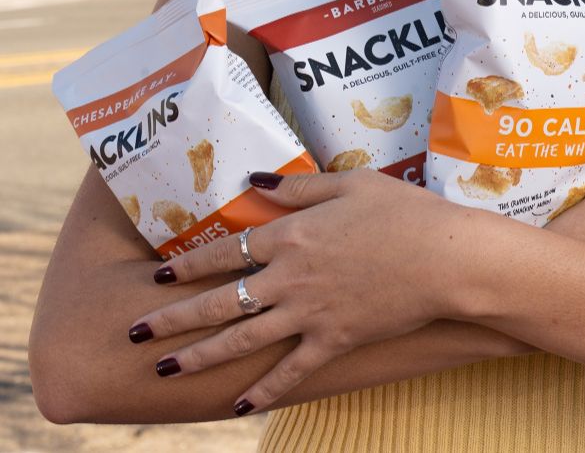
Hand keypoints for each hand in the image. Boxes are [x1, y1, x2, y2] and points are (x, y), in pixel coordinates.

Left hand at [129, 170, 476, 414]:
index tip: (158, 276)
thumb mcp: (351, 183)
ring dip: (200, 357)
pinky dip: (265, 390)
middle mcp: (289, 277)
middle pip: (220, 301)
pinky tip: (240, 406)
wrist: (446, 258)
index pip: (225, 252)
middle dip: (173, 318)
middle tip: (136, 333)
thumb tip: (253, 182)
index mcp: (291, 235)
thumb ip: (299, 186)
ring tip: (165, 370)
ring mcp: (309, 313)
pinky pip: (292, 371)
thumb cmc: (404, 213)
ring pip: (242, 339)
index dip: (188, 265)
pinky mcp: (335, 340)